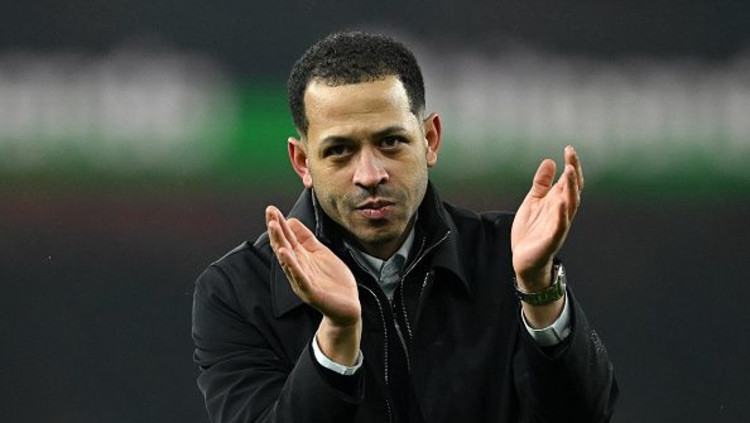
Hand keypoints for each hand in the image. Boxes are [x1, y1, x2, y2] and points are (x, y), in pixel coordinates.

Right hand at [266, 206, 360, 364]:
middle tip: (269, 213)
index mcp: (301, 258)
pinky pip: (299, 277)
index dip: (279, 223)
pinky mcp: (310, 292)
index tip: (271, 209)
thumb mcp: (321, 253)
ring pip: (287, 260)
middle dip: (276, 229)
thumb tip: (291, 220)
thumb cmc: (334, 281)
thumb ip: (306, 239)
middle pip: (283, 246)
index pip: (287, 238)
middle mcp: (298, 268)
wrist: (347, 307)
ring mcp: (302, 280)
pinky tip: (285, 254)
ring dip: (280, 243)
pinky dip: (291, 266)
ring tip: (273, 227)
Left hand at [511, 146, 583, 291]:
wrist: (523, 260)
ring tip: (569, 171)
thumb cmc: (530, 231)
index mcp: (557, 202)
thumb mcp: (533, 202)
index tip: (568, 148)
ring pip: (570, 205)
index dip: (571, 165)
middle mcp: (561, 212)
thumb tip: (550, 161)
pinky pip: (560, 227)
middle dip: (573, 172)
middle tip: (571, 154)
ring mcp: (558, 225)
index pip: (568, 181)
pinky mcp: (551, 240)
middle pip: (572, 189)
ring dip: (571, 189)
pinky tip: (561, 203)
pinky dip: (562, 215)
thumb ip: (541, 183)